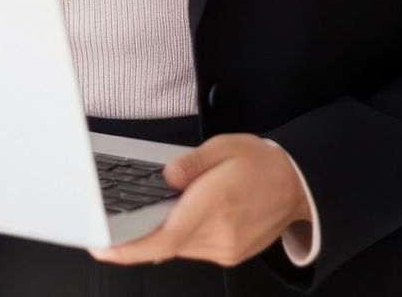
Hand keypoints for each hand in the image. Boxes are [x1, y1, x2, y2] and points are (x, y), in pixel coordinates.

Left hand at [87, 132, 309, 267]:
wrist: (298, 185)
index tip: (103, 246)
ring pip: (178, 247)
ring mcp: (225, 249)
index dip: (129, 247)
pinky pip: (193, 249)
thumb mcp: (225, 146)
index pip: (164, 237)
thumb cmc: (263, 163)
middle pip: (166, 243)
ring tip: (161, 205)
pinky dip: (179, 234)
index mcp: (216, 204)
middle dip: (141, 231)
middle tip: (119, 216)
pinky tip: (180, 214)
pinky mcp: (229, 255)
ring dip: (162, 230)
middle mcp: (220, 234)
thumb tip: (166, 176)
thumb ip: (191, 163)